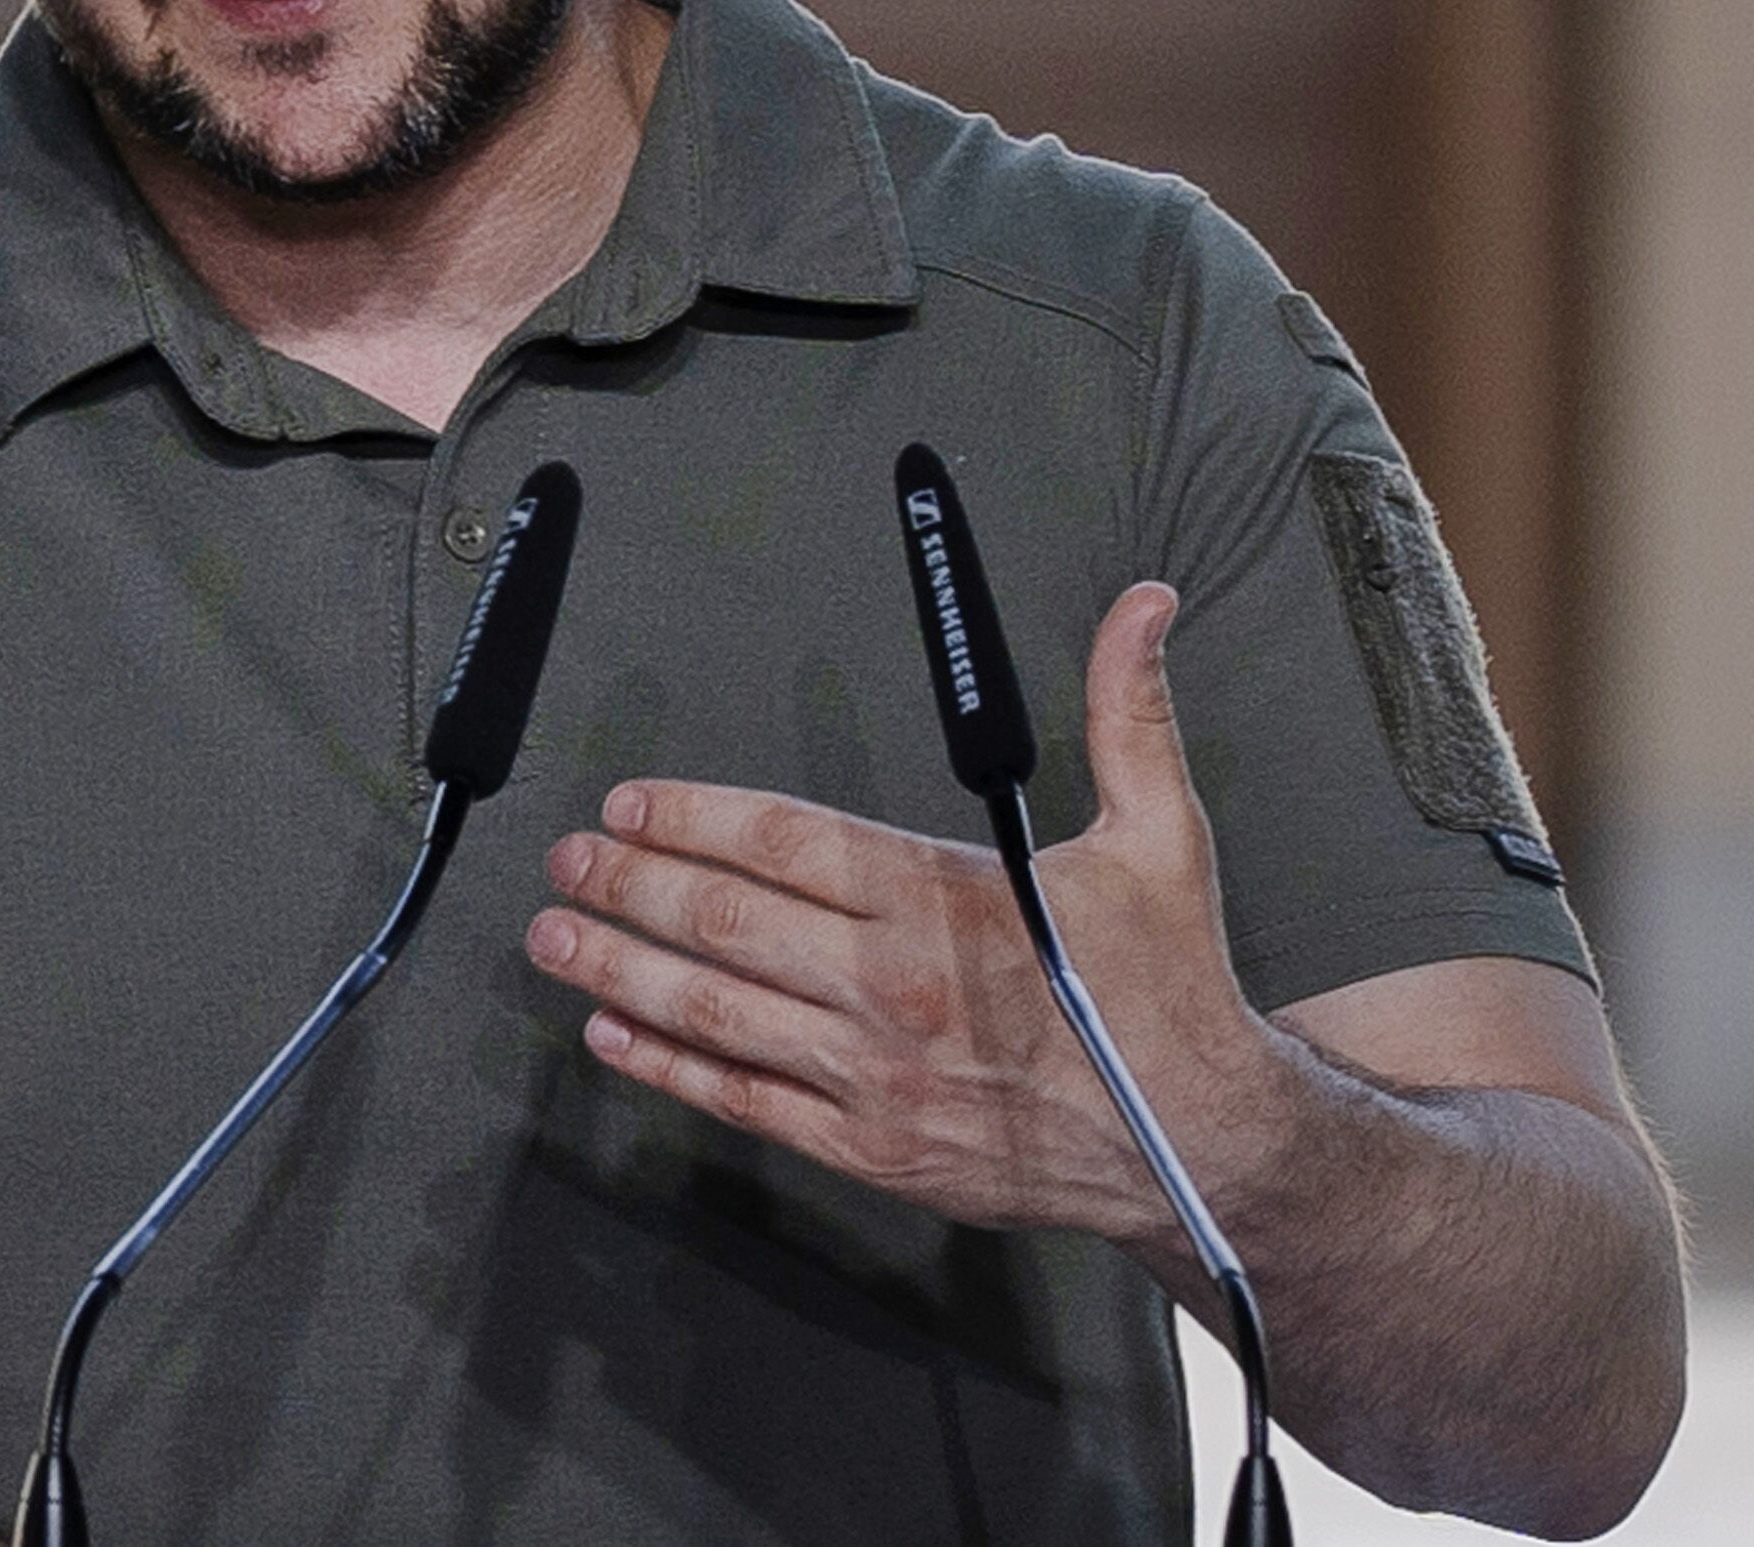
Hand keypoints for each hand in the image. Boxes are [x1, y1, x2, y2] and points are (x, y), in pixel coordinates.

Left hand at [520, 581, 1277, 1249]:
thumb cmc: (1167, 988)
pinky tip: (616, 1034)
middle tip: (566, 862)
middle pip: (726, 920)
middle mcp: (895, 986)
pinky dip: (668, 1066)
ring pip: (715, 1011)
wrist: (1198, 1141)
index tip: (631, 803)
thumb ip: (1128, 712)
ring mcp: (874, 1075)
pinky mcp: (871, 1147)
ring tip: (555, 939)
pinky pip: (745, 1100)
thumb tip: (1144, 606)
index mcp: (945, 899)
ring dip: (619, 969)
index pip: (784, 841)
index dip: (691, 816)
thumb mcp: (1163, 834)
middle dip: (628, 885)